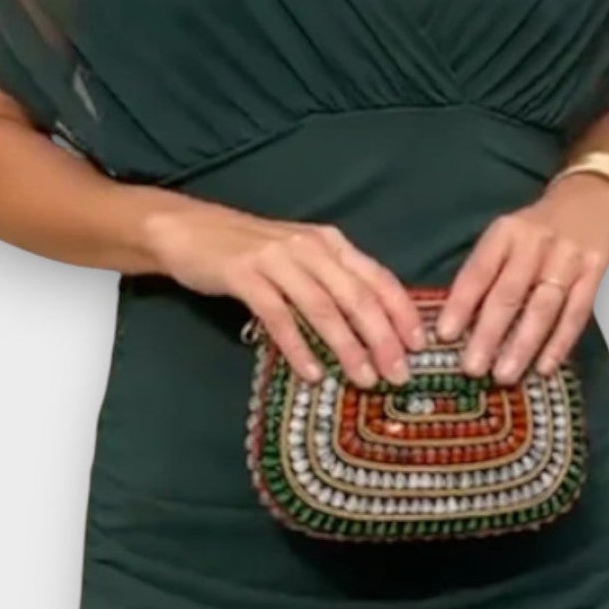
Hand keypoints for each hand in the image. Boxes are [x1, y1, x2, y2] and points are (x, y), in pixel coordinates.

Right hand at [146, 198, 425, 386]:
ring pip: (322, 307)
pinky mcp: (244, 275)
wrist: (188, 229)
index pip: (377, 277)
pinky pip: (278, 316)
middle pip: (356, 295)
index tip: (420, 345)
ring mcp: (276, 260)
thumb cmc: (250, 251)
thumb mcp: (300, 257)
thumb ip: (332, 281)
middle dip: (383, 337)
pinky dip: (298, 347)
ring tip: (364, 379)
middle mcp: (310, 247)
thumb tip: (373, 325)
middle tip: (399, 374)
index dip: (402, 312)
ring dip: (347, 346)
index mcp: (330, 243)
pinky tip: (312, 374)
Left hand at [434, 173, 608, 384]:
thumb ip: (487, 269)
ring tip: (504, 374)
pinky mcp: (595, 272)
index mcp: (505, 233)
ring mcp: (567, 259)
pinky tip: (544, 366)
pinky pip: (576, 313)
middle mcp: (535, 244)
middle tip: (472, 368)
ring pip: (542, 308)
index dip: (461, 304)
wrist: (594, 195)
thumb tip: (458, 320)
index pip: (478, 272)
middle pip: (509, 294)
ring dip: (522, 345)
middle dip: (488, 335)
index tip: (445, 335)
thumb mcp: (507, 233)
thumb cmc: (540, 225)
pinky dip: (560, 343)